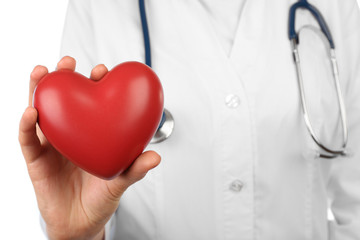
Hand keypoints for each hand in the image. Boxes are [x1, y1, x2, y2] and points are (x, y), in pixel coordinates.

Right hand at [18, 56, 160, 239]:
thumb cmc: (101, 197)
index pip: (91, 103)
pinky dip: (27, 125)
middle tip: (67, 62)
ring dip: (39, 91)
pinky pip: (28, 140)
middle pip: (64, 100)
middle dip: (64, 79)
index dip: (94, 84)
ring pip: (41, 112)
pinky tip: (32, 110)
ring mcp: (51, 145)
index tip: (101, 70)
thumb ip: (135, 169)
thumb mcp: (120, 181)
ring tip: (42, 73)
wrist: (81, 223)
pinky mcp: (36, 160)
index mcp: (90, 133)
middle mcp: (70, 134)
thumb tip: (155, 157)